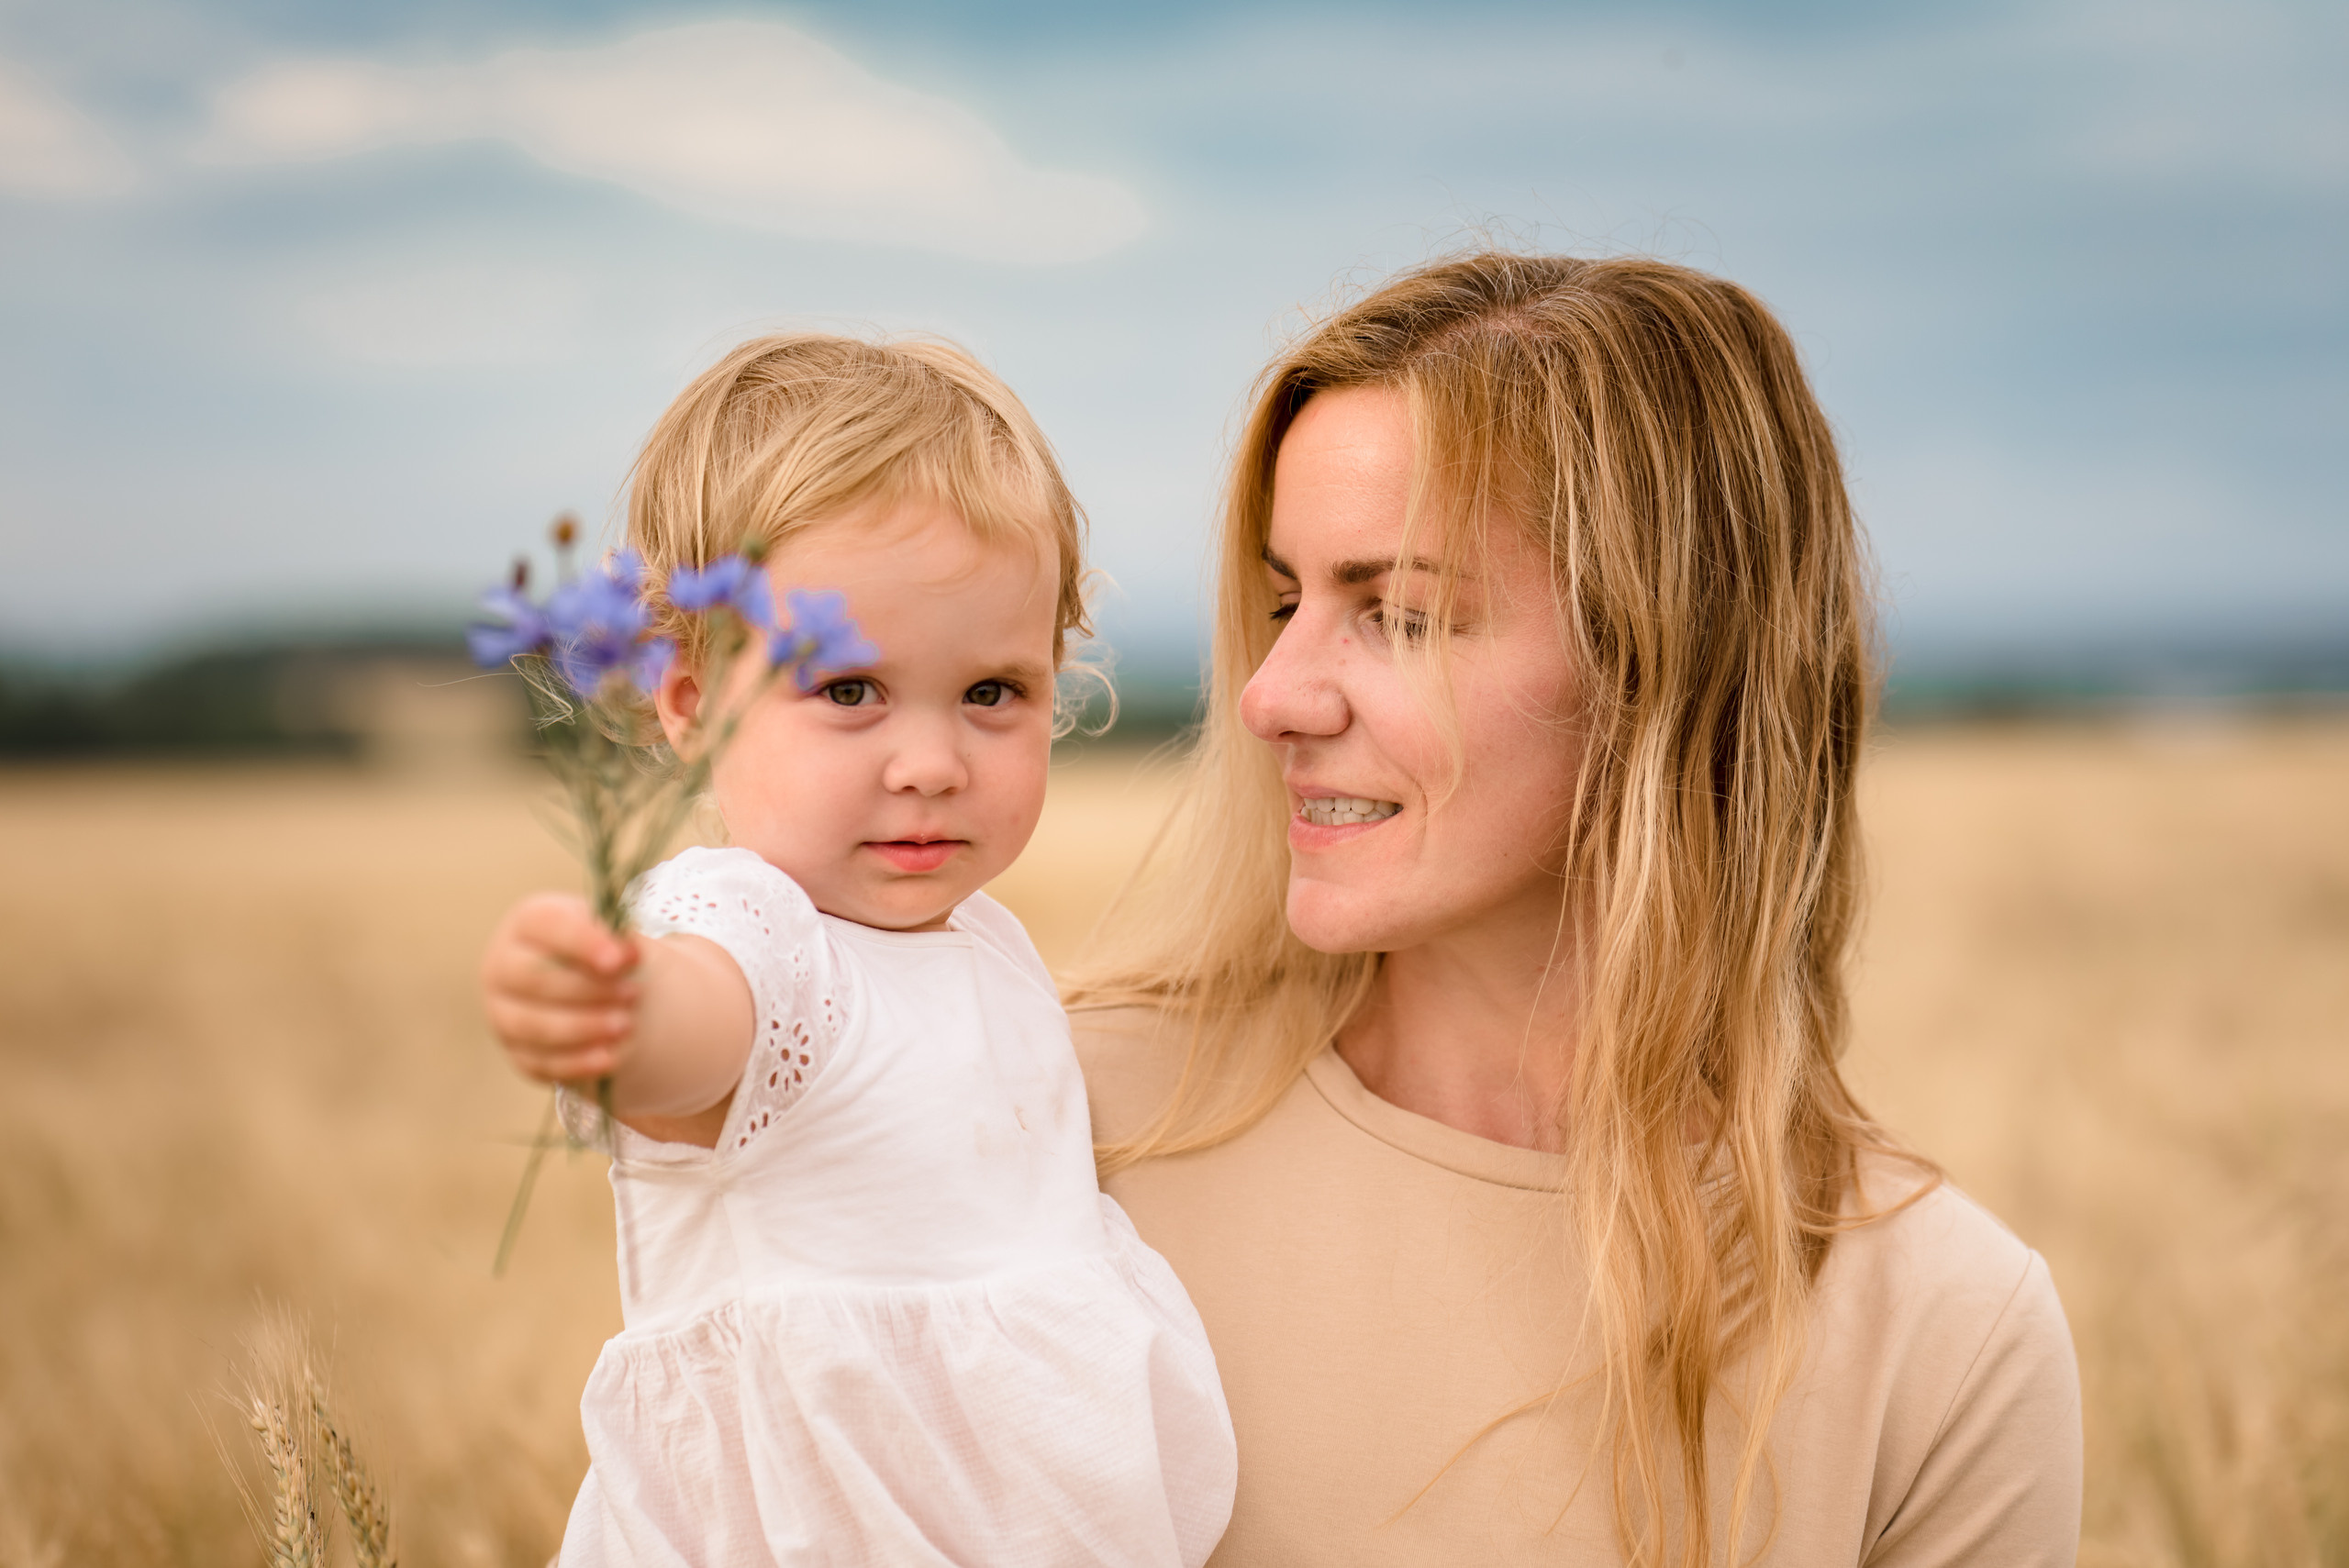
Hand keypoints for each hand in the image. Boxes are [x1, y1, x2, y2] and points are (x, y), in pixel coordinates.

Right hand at [481, 893, 639, 1085]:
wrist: (577, 979)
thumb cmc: (593, 948)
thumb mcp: (607, 933)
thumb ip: (618, 940)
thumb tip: (631, 953)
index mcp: (527, 924)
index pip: (549, 927)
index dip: (584, 943)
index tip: (619, 960)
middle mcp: (502, 967)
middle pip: (535, 979)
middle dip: (588, 990)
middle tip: (634, 994)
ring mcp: (502, 1012)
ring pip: (533, 1025)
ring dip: (583, 1027)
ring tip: (626, 1025)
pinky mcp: (515, 1051)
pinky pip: (540, 1062)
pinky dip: (575, 1063)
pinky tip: (608, 1058)